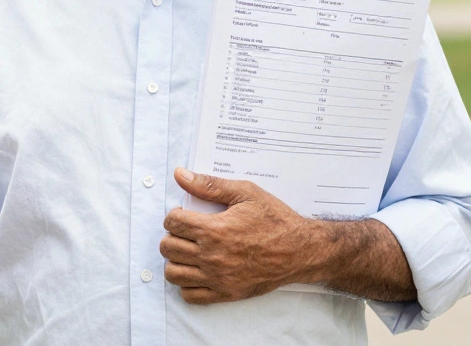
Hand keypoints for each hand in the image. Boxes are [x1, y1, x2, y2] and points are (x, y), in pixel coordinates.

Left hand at [161, 168, 319, 303]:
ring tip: (188, 252)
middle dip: (172, 236)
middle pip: (168, 247)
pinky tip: (197, 271)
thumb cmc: (276, 220)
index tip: (184, 214)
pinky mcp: (226, 293)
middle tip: (186, 233)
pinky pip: (191, 295)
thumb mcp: (245, 193)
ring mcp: (218, 278)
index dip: (174, 215)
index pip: (172, 222)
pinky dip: (187, 284)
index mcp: (214, 229)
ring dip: (175, 260)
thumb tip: (180, 174)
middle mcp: (212, 256)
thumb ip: (209, 184)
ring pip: (174, 273)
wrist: (302, 250)